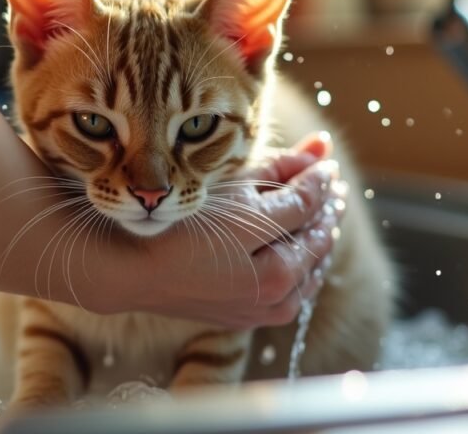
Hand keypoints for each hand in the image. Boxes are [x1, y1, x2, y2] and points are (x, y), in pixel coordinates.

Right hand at [108, 133, 343, 327]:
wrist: (135, 272)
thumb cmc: (174, 222)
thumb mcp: (227, 187)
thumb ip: (278, 167)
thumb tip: (322, 146)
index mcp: (259, 239)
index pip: (305, 203)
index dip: (319, 179)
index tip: (326, 164)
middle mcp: (269, 280)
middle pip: (316, 238)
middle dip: (328, 208)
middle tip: (333, 187)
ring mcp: (264, 308)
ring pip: (312, 269)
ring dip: (321, 239)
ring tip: (323, 215)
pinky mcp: (254, 321)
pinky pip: (296, 293)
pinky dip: (306, 269)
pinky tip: (303, 251)